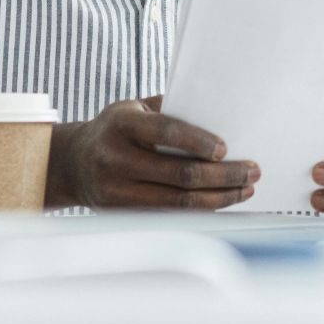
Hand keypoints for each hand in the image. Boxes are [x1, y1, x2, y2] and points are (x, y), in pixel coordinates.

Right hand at [48, 95, 259, 210]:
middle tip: (252, 171)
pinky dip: (200, 210)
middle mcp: (115, 157)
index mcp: (122, 123)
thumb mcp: (134, 108)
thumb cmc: (116, 129)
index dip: (199, 141)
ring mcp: (116, 189)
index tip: (227, 149)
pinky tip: (221, 201)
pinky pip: (169, 215)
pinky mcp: (121, 213)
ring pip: (178, 202)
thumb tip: (219, 116)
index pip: (166, 132)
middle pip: (179, 173)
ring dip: (219, 197)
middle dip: (224, 175)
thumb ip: (169, 110)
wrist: (72, 163)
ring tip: (245, 189)